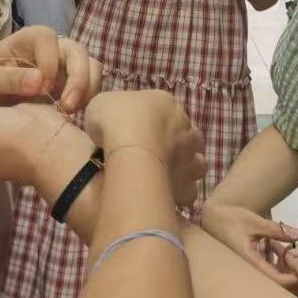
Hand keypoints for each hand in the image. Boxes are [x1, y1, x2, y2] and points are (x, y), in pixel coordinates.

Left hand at [0, 26, 102, 113]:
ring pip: (90, 67)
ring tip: (71, 113)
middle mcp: (50, 48)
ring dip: (87, 89)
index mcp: (28, 39)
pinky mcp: (70, 85)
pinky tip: (71, 117)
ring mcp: (63, 66)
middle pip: (77, 51)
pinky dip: (87, 100)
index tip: (41, 88)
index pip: (49, 39)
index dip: (49, 62)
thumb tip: (41, 82)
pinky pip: (89, 87)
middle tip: (68, 107)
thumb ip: (8, 79)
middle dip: (78, 78)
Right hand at [85, 90, 205, 207]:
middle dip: (175, 146)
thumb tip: (112, 121)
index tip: (138, 134)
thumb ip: (112, 111)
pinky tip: (163, 194)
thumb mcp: (101, 104)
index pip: (167, 112)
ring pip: (197, 164)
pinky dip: (179, 193)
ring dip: (184, 169)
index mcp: (166, 104)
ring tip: (164, 176)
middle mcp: (186, 128)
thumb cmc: (115, 122)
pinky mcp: (188, 185)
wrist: (130, 152)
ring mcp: (191, 157)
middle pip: (187, 137)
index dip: (154, 124)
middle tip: (154, 155)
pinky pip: (188, 191)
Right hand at [201, 201, 297, 291]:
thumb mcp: (257, 222)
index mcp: (251, 262)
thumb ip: (279, 230)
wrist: (211, 217)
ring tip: (289, 247)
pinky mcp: (247, 261)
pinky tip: (277, 245)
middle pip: (276, 278)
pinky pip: (264, 265)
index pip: (277, 279)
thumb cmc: (231, 219)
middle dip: (290, 268)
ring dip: (282, 262)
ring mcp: (248, 266)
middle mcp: (249, 268)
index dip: (293, 276)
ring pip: (270, 271)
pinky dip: (273, 257)